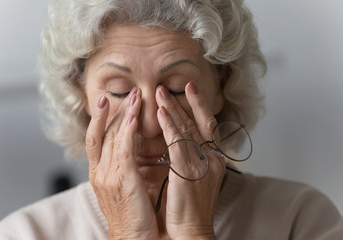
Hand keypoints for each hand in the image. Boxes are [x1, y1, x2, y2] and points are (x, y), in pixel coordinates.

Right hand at [85, 89, 157, 238]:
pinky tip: (134, 117)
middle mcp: (100, 172)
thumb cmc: (131, 215)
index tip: (105, 102)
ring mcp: (109, 175)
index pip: (95, 139)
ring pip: (112, 137)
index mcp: (98, 173)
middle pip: (100, 133)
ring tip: (134, 96)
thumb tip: (128, 148)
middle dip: (110, 111)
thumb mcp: (121, 188)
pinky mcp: (123, 180)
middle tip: (122, 92)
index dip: (98, 119)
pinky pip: (124, 150)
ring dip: (123, 114)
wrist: (133, 239)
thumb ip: (121, 167)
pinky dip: (127, 131)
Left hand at [156, 82, 225, 238]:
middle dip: (185, 102)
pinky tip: (161, 112)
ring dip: (174, 108)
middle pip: (198, 123)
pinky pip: (178, 142)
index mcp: (215, 160)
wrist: (193, 231)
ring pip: (188, 129)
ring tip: (161, 93)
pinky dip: (169, 125)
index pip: (209, 127)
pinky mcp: (187, 171)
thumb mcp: (198, 179)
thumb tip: (183, 144)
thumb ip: (194, 159)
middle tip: (173, 86)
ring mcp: (201, 164)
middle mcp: (212, 159)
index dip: (200, 107)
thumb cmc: (192, 209)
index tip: (191, 90)